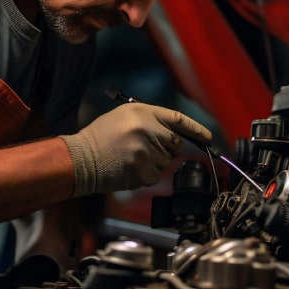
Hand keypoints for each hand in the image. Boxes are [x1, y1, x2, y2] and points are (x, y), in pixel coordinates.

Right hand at [60, 103, 211, 196]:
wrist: (80, 159)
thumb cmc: (101, 137)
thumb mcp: (124, 116)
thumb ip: (151, 121)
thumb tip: (174, 133)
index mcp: (142, 113)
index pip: (178, 119)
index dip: (195, 129)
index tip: (208, 137)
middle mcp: (147, 130)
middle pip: (175, 143)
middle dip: (166, 147)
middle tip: (145, 147)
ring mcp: (146, 152)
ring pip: (166, 161)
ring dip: (154, 161)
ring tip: (131, 156)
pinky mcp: (143, 171)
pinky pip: (156, 175)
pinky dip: (146, 174)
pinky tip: (129, 168)